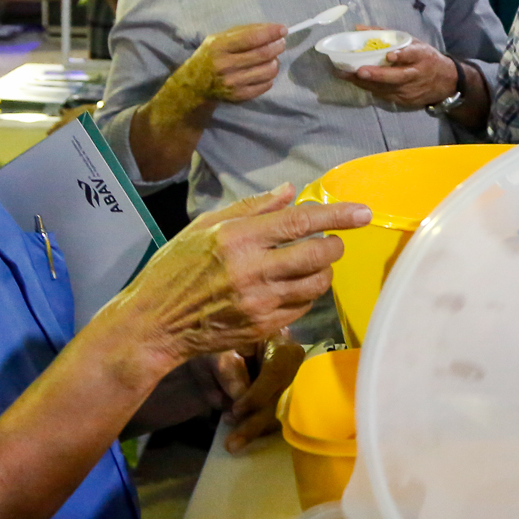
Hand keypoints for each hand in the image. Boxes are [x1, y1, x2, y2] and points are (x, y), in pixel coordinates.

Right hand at [107, 184, 363, 364]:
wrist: (154, 323)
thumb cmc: (174, 268)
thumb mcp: (204, 226)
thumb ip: (250, 208)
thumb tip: (290, 191)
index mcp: (237, 238)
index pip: (300, 221)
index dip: (337, 215)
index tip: (364, 212)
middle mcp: (252, 270)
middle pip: (318, 253)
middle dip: (334, 244)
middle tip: (331, 241)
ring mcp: (259, 302)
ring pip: (317, 283)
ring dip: (324, 270)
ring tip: (313, 263)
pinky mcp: (262, 327)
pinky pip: (302, 307)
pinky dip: (307, 294)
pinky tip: (293, 286)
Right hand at [175, 22, 288, 108]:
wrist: (195, 85)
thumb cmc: (211, 55)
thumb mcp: (219, 38)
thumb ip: (244, 32)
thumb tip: (273, 29)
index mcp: (219, 47)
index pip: (251, 38)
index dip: (271, 33)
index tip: (283, 29)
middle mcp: (225, 66)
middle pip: (263, 55)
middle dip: (277, 46)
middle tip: (281, 43)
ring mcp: (232, 83)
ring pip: (268, 71)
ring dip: (275, 62)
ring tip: (271, 58)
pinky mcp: (239, 96)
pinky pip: (266, 85)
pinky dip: (269, 76)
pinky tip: (263, 71)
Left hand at [212, 339, 306, 451]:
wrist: (232, 355)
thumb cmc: (227, 348)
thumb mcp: (221, 352)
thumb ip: (228, 370)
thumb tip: (239, 396)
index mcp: (282, 346)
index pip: (276, 370)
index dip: (258, 394)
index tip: (236, 410)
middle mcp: (296, 367)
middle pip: (283, 398)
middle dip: (256, 423)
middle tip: (232, 443)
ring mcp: (296, 387)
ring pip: (282, 414)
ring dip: (257, 430)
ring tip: (232, 442)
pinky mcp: (290, 404)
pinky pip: (279, 421)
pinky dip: (260, 431)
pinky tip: (241, 435)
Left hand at [347, 32, 461, 108]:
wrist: (447, 82)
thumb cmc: (425, 57)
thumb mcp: (413, 42)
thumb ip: (386, 34)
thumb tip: (358, 28)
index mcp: (422, 56)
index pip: (413, 55)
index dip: (402, 55)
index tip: (390, 55)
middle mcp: (417, 74)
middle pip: (398, 76)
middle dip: (378, 75)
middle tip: (360, 71)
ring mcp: (412, 90)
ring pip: (387, 88)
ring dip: (366, 83)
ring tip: (347, 76)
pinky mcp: (406, 101)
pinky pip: (385, 95)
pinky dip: (370, 89)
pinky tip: (357, 83)